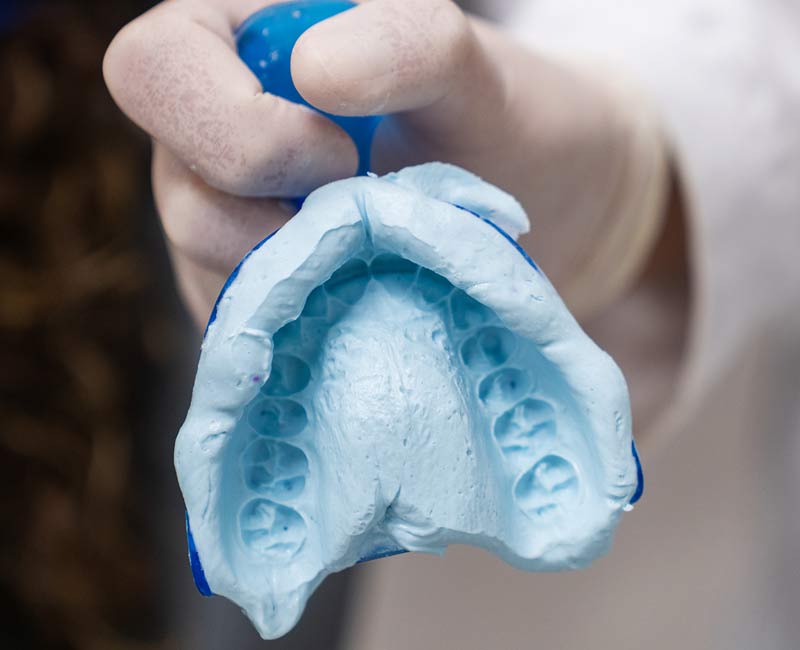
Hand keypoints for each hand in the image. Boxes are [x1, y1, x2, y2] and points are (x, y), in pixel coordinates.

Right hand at [104, 0, 664, 325]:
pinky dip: (311, 319)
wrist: (534, 206)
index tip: (344, 154)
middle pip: (178, 193)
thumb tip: (314, 73)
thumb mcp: (468, 68)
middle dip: (273, 218)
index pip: (155, 70)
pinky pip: (250, 328)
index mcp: (234, 48)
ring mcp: (227, 226)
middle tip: (364, 213)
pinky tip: (365, 295)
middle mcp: (212, 142)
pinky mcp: (254, 297)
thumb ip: (405, 42)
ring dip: (304, 275)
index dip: (240, 125)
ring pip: (211, 274)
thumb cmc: (496, 122)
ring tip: (378, 254)